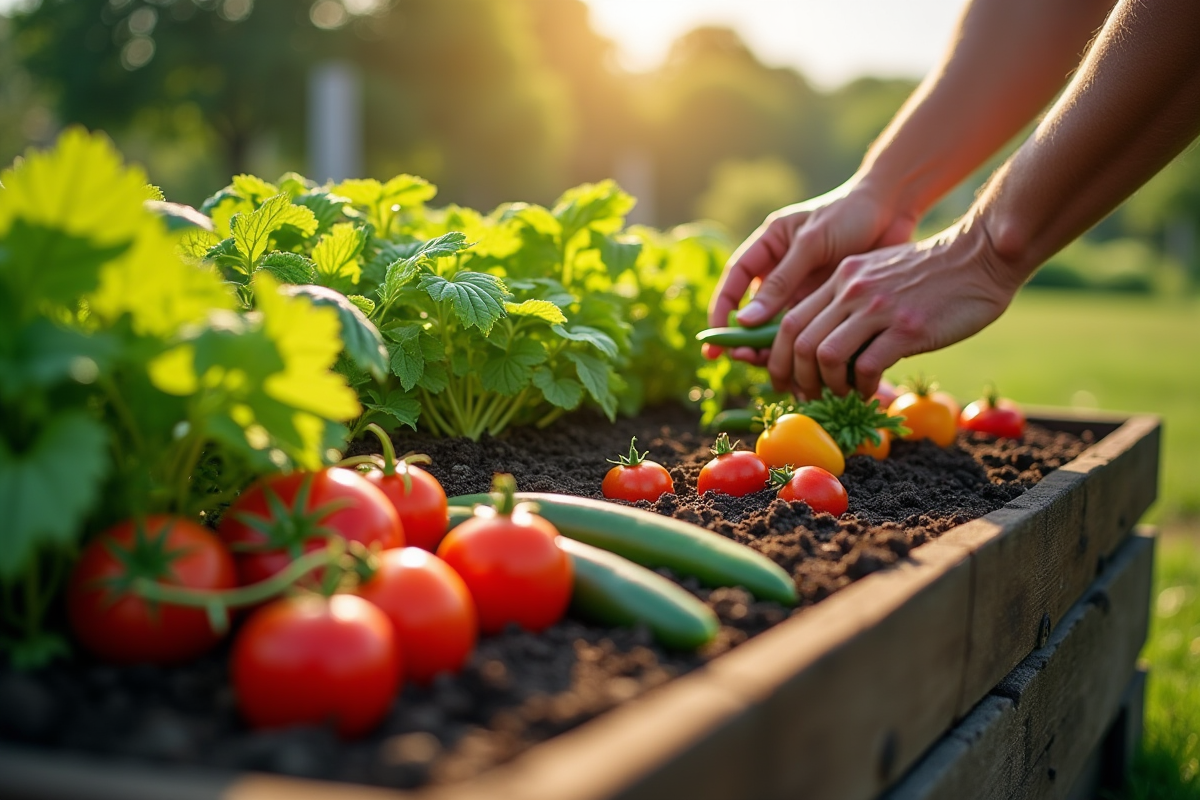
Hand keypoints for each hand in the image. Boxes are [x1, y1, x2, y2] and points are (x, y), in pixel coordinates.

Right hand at [704, 177, 916, 365]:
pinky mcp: (826, 301)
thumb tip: (745, 321)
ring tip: (769, 369)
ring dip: (772, 346)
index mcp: (768, 246)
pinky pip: (807, 328)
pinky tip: (799, 365)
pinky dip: (801, 346)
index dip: (722, 310)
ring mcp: (803, 287)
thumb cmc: (850, 214)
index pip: (735, 281)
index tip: (715, 337)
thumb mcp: (812, 244)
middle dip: (744, 336)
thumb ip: (781, 282)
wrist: (894, 209)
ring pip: (779, 323)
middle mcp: (781, 269)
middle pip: (754, 309)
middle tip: (739, 360)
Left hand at [767, 213, 1021, 398]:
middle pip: (799, 341)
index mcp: (842, 278)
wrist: (982, 256)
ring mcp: (878, 308)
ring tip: (841, 395)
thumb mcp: (879, 273)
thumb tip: (830, 342)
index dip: (781, 358)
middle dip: (796, 379)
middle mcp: (852, 290)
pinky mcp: (907, 328)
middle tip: (808, 397)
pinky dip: (863, 388)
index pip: (790, 321)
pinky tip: (871, 391)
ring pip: (826, 356)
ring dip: (828, 386)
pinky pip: (867, 367)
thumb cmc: (934, 273)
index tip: (788, 380)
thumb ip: (852, 300)